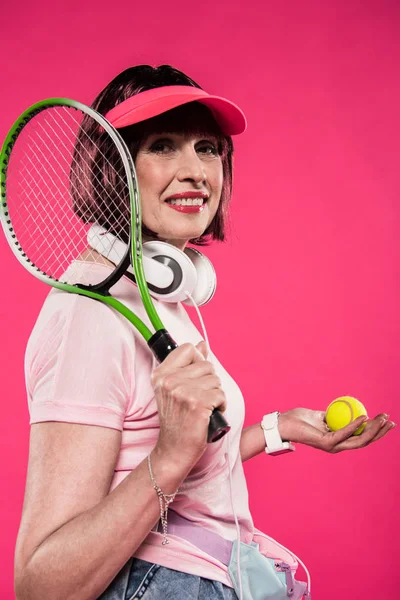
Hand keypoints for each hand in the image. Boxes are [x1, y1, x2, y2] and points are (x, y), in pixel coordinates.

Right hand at [151, 341, 226, 469]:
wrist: (173, 450)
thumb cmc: (177, 420)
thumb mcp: (176, 389)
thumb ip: (189, 365)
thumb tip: (202, 344)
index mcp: (161, 374)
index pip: (188, 349)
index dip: (198, 361)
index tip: (196, 378)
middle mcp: (169, 381)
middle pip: (206, 365)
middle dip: (210, 382)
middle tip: (199, 399)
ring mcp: (182, 392)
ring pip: (215, 380)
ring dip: (216, 395)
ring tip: (204, 407)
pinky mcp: (197, 403)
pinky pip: (221, 394)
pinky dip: (220, 405)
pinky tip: (210, 414)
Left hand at [278, 408, 395, 452]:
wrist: (285, 423)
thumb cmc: (300, 419)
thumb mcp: (319, 414)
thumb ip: (332, 414)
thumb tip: (346, 407)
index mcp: (337, 440)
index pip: (361, 437)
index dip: (376, 430)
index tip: (386, 420)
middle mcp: (337, 446)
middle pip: (365, 441)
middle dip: (380, 432)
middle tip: (390, 420)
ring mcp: (332, 446)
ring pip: (359, 440)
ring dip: (372, 429)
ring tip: (382, 418)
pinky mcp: (326, 443)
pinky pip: (344, 433)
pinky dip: (355, 425)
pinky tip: (364, 417)